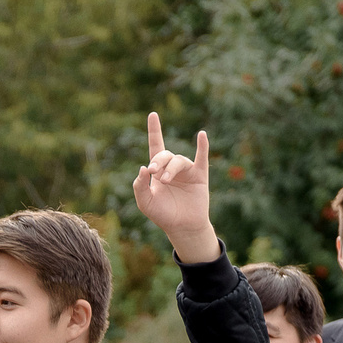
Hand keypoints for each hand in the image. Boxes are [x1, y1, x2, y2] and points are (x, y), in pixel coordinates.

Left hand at [131, 113, 219, 263]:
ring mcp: (187, 171)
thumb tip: (143, 167)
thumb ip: (139, 186)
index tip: (153, 114)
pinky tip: (202, 135)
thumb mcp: (145, 203)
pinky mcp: (200, 176)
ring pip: (178, 161)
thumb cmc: (163, 215)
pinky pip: (201, 158)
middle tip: (153, 172)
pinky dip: (202, 146)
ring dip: (170, 169)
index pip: (156, 146)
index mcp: (158, 171)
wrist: (182, 227)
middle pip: (164, 155)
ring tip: (165, 181)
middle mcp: (173, 168)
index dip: (154, 130)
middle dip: (158, 161)